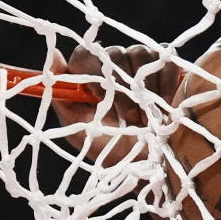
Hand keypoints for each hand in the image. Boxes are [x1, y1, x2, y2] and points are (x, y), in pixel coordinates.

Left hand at [49, 42, 180, 165]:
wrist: (142, 165)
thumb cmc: (107, 148)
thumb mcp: (76, 128)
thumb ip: (62, 96)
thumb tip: (54, 56)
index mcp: (89, 75)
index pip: (84, 54)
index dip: (92, 72)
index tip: (99, 99)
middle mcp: (114, 65)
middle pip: (115, 53)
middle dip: (122, 89)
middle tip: (129, 118)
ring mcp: (141, 65)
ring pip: (140, 53)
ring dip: (144, 88)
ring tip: (148, 117)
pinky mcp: (166, 69)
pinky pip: (165, 59)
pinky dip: (166, 80)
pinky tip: (165, 103)